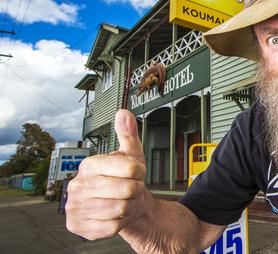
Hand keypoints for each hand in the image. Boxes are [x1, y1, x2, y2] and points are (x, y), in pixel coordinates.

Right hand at [66, 109, 151, 239]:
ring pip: (120, 208)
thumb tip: (123, 113)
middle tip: (130, 189)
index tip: (136, 172)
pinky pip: (112, 226)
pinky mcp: (78, 225)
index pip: (129, 168)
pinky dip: (120, 222)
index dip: (139, 172)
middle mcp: (77, 185)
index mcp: (89, 165)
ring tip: (123, 201)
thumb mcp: (131, 155)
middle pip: (127, 189)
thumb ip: (128, 134)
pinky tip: (115, 215)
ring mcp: (75, 206)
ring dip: (129, 207)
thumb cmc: (126, 180)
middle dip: (135, 190)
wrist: (123, 206)